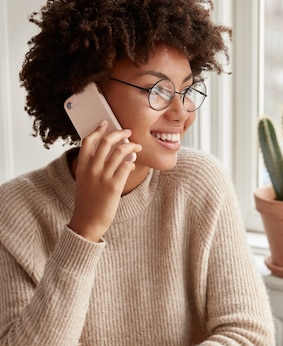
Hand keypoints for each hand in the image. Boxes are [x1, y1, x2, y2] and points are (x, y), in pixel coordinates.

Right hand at [68, 120, 141, 241]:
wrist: (87, 222)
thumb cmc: (87, 202)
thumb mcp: (84, 181)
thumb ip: (92, 167)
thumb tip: (113, 154)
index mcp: (81, 166)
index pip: (88, 141)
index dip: (98, 130)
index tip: (105, 123)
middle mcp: (91, 169)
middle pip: (106, 141)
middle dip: (120, 133)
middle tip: (128, 132)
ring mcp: (102, 177)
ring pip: (120, 151)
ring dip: (131, 146)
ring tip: (137, 147)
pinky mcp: (114, 186)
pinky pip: (126, 166)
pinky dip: (131, 162)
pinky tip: (133, 164)